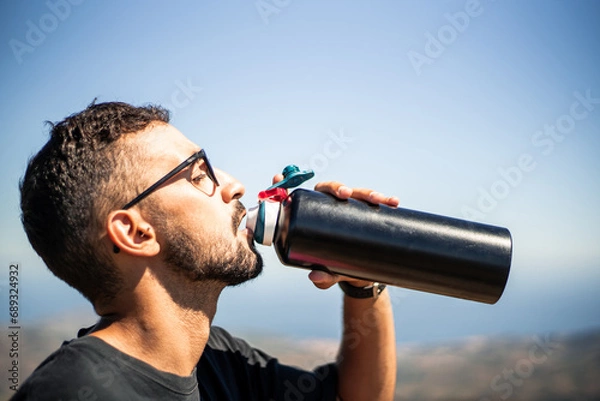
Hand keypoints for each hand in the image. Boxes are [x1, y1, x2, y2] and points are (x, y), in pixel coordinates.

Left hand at [271, 175, 398, 289]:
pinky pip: (374, 204)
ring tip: (377, 200)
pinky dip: (384, 201)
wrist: (361, 274)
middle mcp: (329, 206)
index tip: (276, 178)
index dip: (283, 185)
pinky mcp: (366, 213)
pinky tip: (392, 201)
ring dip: (367, 192)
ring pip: (356, 192)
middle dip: (337, 186)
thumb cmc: (336, 268)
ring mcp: (349, 208)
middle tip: (345, 194)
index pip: (297, 196)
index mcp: (311, 215)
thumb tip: (315, 276)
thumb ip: (323, 276)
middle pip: (329, 188)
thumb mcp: (330, 272)